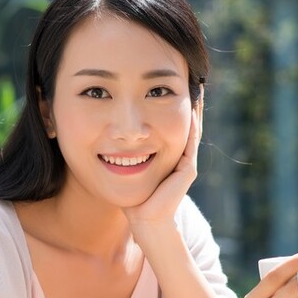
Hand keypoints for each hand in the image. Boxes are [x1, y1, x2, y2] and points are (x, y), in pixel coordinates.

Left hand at [123, 90, 202, 230]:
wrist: (144, 218)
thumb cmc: (133, 196)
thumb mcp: (125, 167)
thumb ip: (121, 153)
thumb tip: (103, 137)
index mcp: (166, 155)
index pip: (170, 124)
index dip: (169, 106)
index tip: (164, 86)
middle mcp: (179, 157)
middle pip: (184, 123)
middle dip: (184, 102)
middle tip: (188, 79)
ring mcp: (185, 163)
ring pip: (191, 130)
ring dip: (193, 109)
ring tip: (194, 88)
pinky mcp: (187, 170)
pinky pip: (191, 143)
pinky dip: (192, 127)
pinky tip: (191, 111)